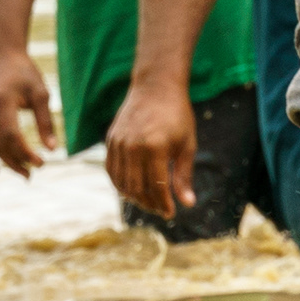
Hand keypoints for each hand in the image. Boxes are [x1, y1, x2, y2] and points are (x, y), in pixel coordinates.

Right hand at [0, 48, 58, 177]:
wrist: (2, 56)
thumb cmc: (25, 74)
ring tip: (24, 174)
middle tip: (34, 173)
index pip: (12, 135)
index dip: (25, 153)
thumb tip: (52, 149)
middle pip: (0, 144)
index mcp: (2, 102)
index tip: (42, 163)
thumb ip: (46, 122)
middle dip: (17, 161)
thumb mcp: (41, 94)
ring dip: (6, 163)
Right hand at [102, 75, 198, 218]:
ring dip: (134, 196)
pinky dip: (120, 183)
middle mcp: (132, 147)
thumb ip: (184, 176)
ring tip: (147, 201)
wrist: (155, 87)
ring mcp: (118, 143)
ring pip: (121, 182)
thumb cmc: (177, 116)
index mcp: (154, 148)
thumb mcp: (187, 145)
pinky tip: (131, 188)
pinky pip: (111, 169)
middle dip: (149, 203)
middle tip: (160, 209)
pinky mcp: (111, 140)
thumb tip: (188, 204)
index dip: (163, 204)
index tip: (170, 213)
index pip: (156, 186)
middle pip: (137, 188)